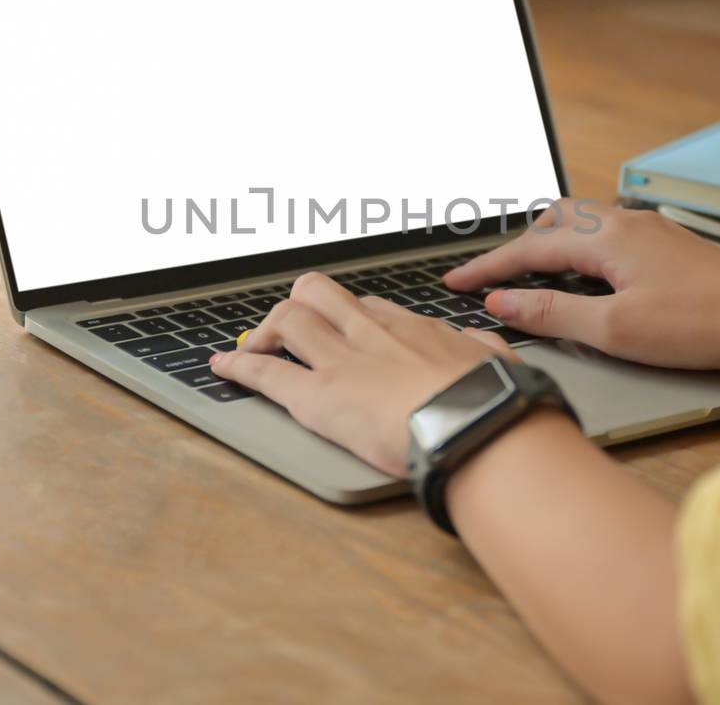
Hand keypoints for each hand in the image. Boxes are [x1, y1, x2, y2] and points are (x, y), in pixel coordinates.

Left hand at [208, 272, 516, 476]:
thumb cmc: (492, 400)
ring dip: (267, 332)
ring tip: (257, 349)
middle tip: (293, 331)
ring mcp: (340, 360)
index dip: (347, 316)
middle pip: (319, 294)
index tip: (342, 328)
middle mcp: (371, 334)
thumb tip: (480, 342)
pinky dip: (238, 366)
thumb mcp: (496, 361)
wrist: (476, 425)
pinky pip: (266, 371)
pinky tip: (223, 367)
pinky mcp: (316, 396)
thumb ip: (482, 348)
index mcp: (412, 329)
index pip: (369, 307)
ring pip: (287, 319)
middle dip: (300, 305)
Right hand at [443, 199, 719, 371]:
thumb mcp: (614, 328)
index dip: (488, 268)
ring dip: (548, 244)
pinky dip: (578, 250)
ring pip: (582, 224)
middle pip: (553, 220)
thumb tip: (503, 302)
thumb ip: (552, 312)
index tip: (455, 283)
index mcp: (607, 237)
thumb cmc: (703, 324)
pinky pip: (607, 234)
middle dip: (515, 246)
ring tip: (528, 273)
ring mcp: (650, 231)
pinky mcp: (668, 246)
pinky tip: (584, 276)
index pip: (529, 248)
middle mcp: (626, 222)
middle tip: (489, 277)